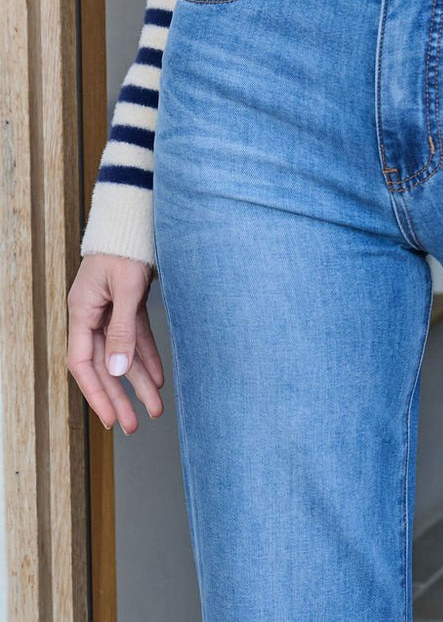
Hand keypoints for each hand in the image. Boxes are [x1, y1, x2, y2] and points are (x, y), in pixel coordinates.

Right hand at [66, 253, 164, 433]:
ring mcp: (110, 309)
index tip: (110, 418)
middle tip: (133, 425)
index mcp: (82, 311)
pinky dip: (147, 357)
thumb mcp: (126, 288)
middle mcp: (93, 314)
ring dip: (138, 381)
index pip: (83, 363)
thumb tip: (115, 370)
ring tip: (153, 408)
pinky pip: (136, 337)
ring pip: (123, 354)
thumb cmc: (126, 246)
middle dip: (120, 396)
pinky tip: (159, 377)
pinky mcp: (128, 302)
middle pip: (104, 364)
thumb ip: (122, 328)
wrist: (136, 216)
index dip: (96, 393)